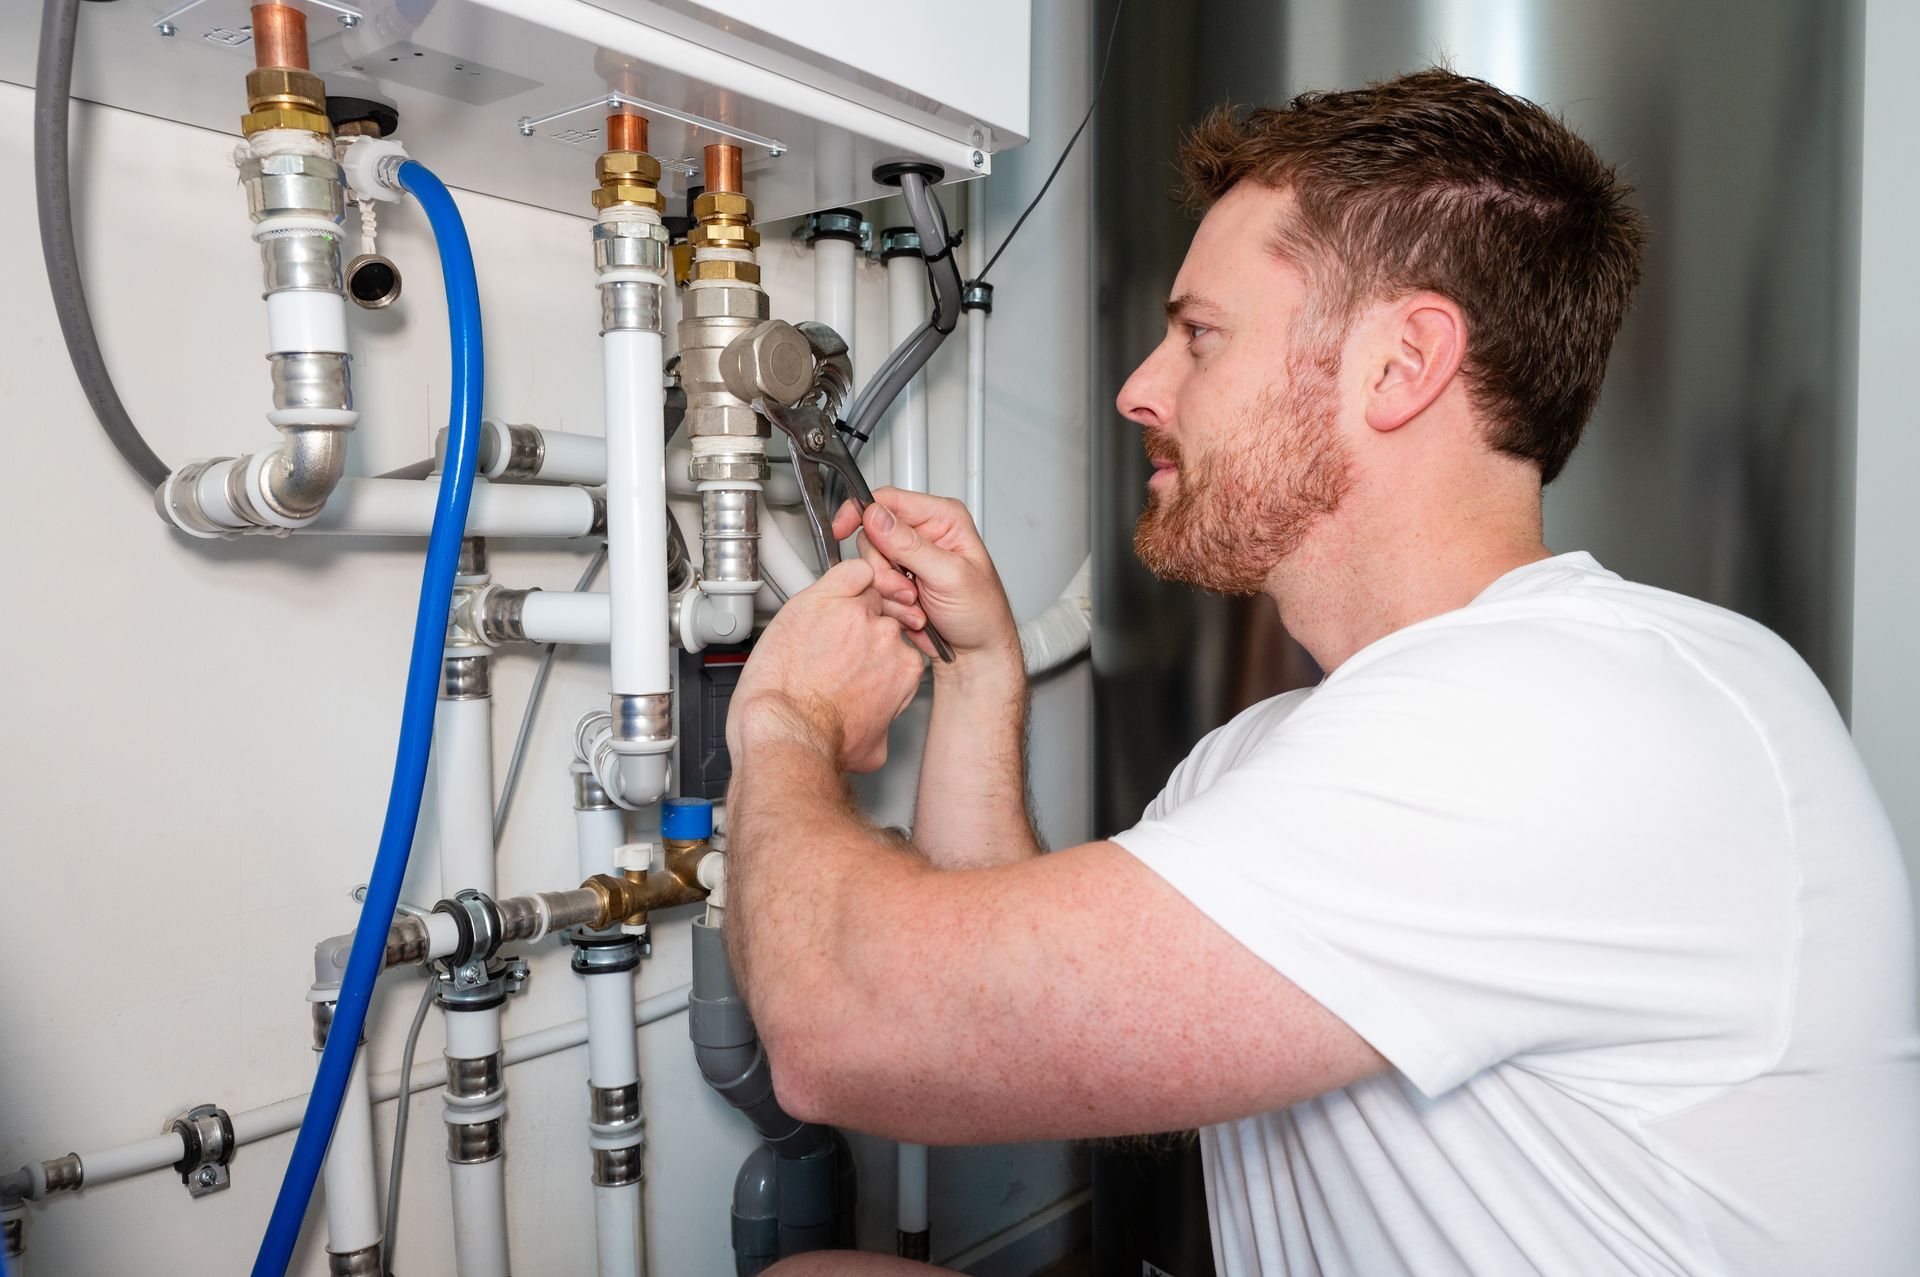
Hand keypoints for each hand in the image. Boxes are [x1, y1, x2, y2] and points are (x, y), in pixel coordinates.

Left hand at [727, 559, 924, 772]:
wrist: (786, 731)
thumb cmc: (822, 742)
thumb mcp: (872, 750)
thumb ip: (884, 724)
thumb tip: (878, 728)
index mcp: (902, 669)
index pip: (898, 646)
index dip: (877, 653)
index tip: (858, 662)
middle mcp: (885, 639)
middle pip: (883, 618)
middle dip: (862, 632)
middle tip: (834, 650)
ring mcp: (855, 615)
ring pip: (865, 594)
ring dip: (848, 606)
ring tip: (823, 627)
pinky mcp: (823, 599)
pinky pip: (851, 571)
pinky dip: (849, 575)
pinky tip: (837, 588)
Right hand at [831, 489, 1019, 674]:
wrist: (977, 652)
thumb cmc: (981, 614)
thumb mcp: (949, 576)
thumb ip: (910, 545)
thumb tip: (877, 516)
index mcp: (942, 519)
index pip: (889, 500)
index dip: (861, 513)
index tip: (842, 529)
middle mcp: (923, 534)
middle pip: (872, 536)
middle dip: (884, 570)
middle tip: (909, 592)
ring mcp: (909, 560)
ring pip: (870, 565)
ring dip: (888, 591)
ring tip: (916, 605)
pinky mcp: (899, 582)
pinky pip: (873, 587)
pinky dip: (889, 605)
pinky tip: (912, 613)